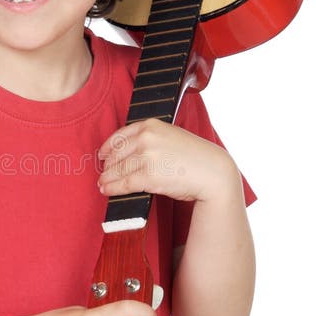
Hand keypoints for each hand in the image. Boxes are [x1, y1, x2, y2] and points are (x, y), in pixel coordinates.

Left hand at [97, 118, 237, 202]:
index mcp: (151, 125)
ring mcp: (147, 157)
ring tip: (102, 184)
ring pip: (118, 169)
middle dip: (107, 165)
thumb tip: (130, 152)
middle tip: (102, 173)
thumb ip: (152, 138)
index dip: (108, 147)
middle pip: (117, 153)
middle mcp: (147, 138)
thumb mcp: (172, 136)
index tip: (102, 154)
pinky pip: (124, 183)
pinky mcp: (149, 176)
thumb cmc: (195, 157)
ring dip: (107, 178)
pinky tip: (107, 190)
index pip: (121, 135)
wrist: (212, 172)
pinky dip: (113, 188)